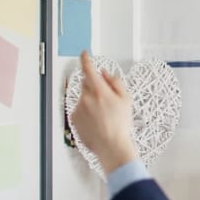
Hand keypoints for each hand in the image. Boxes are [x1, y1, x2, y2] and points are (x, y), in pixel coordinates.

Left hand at [71, 52, 139, 170]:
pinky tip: (96, 120)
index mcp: (100, 91)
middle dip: (94, 86)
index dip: (86, 59)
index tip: (84, 53)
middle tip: (107, 98)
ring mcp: (78, 108)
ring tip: (103, 114)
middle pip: (86, 83)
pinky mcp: (74, 117)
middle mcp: (86, 98)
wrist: (111, 145)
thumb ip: (115, 83)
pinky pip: (79, 108)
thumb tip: (105, 74)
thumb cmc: (120, 125)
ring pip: (83, 97)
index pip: (89, 70)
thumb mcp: (126, 100)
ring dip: (91, 100)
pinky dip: (86, 111)